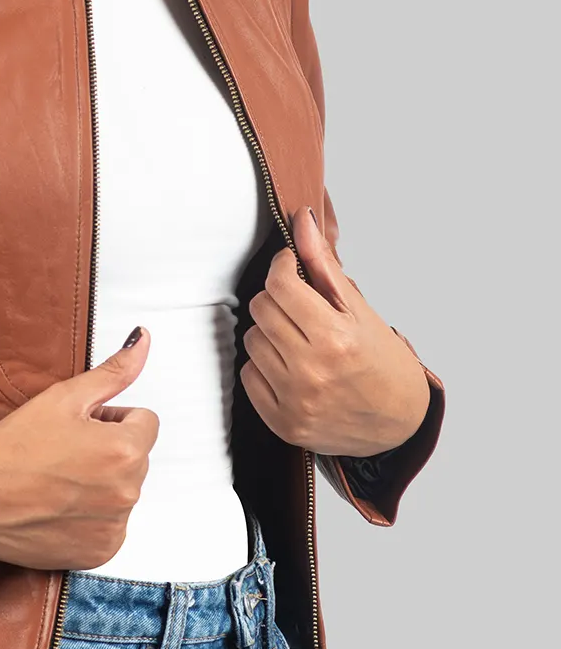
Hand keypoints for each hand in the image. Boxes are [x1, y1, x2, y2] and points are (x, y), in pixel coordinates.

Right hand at [0, 327, 159, 570]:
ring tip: (56, 480)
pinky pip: (110, 526)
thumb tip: (143, 341)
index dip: (110, 419)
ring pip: (122, 491)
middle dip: (108, 450)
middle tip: (62, 453)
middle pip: (135, 457)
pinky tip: (57, 507)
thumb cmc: (9, 448)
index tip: (78, 427)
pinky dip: (91, 517)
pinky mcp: (99, 553)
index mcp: (124, 449)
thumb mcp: (62, 398)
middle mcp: (127, 492)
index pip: (144, 422)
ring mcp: (114, 527)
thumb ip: (112, 373)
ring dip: (101, 484)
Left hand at [241, 206, 429, 456]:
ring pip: (252, 339)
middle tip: (299, 305)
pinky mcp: (281, 421)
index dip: (283, 266)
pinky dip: (264, 365)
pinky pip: (249, 374)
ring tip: (298, 338)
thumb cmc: (384, 365)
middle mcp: (312, 370)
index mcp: (336, 338)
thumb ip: (324, 266)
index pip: (279, 284)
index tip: (291, 266)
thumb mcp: (362, 311)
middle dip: (277, 298)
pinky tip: (290, 365)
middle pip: (261, 308)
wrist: (399, 425)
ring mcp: (294, 399)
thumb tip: (302, 222)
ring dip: (270, 331)